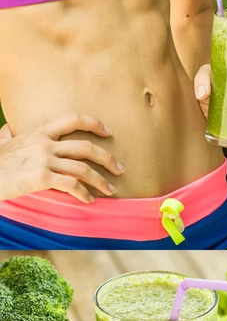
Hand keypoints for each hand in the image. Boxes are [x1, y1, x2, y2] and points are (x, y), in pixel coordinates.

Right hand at [0, 114, 123, 203]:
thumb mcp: (2, 143)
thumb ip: (9, 135)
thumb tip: (8, 130)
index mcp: (39, 133)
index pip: (72, 120)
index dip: (94, 123)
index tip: (108, 132)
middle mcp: (44, 144)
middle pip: (86, 147)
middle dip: (108, 158)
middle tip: (120, 169)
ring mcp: (43, 160)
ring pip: (83, 168)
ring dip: (102, 181)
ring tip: (111, 190)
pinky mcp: (41, 177)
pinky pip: (72, 185)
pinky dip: (85, 193)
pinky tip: (90, 201)